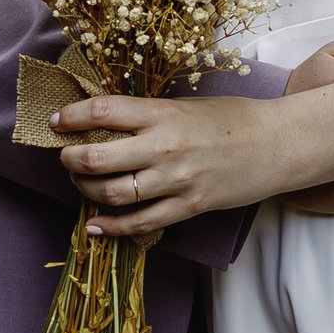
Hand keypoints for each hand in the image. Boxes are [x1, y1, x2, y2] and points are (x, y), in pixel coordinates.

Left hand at [56, 89, 277, 236]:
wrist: (276, 144)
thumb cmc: (231, 119)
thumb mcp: (185, 105)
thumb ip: (146, 115)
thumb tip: (102, 121)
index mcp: (163, 113)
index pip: (102, 112)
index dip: (70, 117)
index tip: (57, 122)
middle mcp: (165, 147)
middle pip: (97, 158)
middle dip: (70, 159)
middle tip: (66, 157)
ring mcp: (176, 181)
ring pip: (112, 193)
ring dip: (86, 189)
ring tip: (81, 183)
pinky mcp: (188, 207)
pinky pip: (140, 223)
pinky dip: (110, 227)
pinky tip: (94, 224)